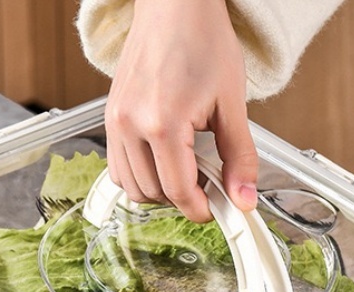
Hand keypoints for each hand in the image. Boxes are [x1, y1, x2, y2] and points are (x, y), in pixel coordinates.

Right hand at [104, 0, 257, 221]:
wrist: (174, 5)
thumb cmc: (202, 41)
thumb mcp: (232, 103)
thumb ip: (239, 157)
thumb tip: (243, 199)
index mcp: (162, 123)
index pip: (178, 191)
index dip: (201, 209)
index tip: (217, 208)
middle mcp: (131, 125)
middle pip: (154, 194)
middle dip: (184, 198)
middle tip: (208, 184)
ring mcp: (116, 122)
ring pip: (132, 188)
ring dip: (161, 191)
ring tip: (187, 171)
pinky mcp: (109, 119)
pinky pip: (118, 169)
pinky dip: (140, 177)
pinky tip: (164, 162)